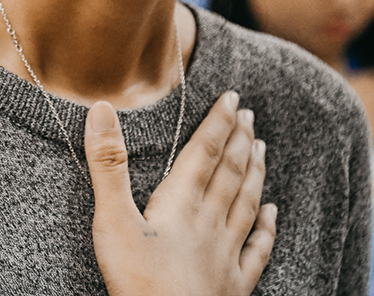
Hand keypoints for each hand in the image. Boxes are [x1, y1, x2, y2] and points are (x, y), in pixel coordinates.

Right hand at [85, 91, 276, 295]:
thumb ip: (109, 165)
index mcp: (181, 203)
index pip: (205, 151)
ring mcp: (226, 254)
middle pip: (230, 172)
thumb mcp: (112, 221)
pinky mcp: (234, 285)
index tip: (233, 97)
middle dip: (239, 139)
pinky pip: (257, 249)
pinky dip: (265, 227)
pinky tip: (271, 212)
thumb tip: (102, 109)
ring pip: (246, 203)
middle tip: (249, 114)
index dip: (218, 122)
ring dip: (254, 172)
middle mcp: (210, 222)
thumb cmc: (139, 283)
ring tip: (261, 148)